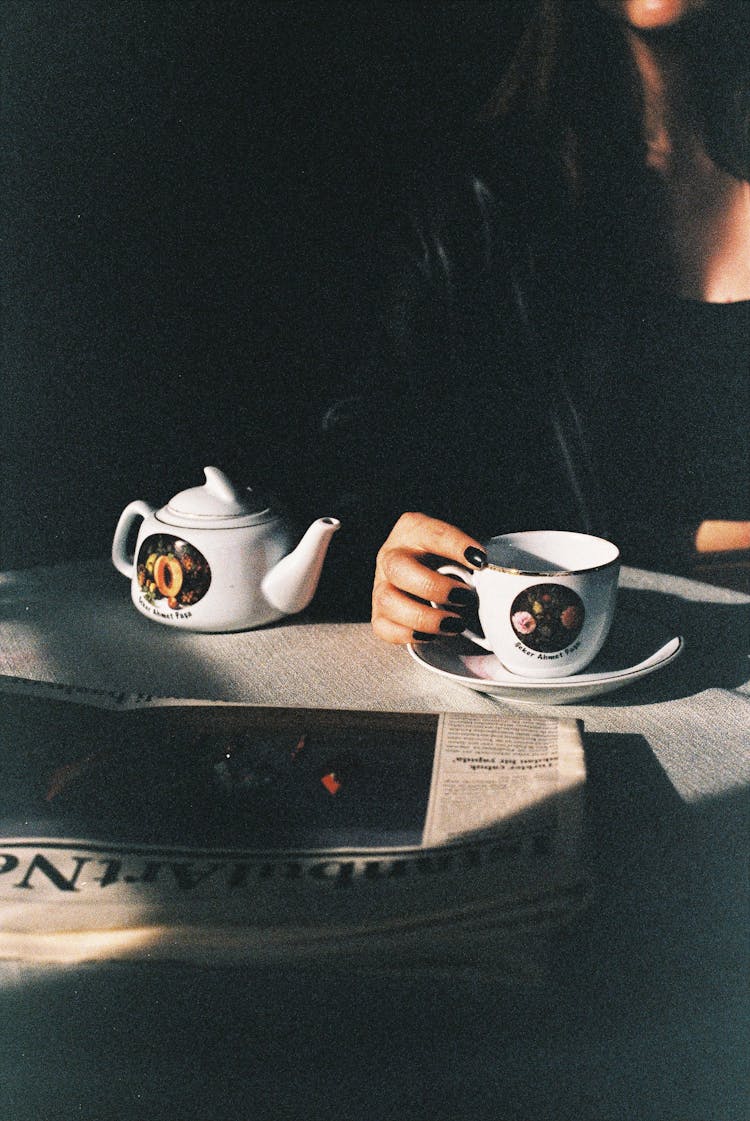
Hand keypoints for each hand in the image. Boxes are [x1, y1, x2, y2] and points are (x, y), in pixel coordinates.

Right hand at [371, 512, 486, 643]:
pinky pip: (383, 627)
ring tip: (454, 624)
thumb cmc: (446, 558)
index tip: (480, 560)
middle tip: (464, 597)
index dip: (456, 546)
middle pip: (398, 568)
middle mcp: (391, 555)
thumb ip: (473, 559)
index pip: (432, 534)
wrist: (426, 572)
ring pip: (388, 600)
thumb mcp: (459, 548)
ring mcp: (380, 585)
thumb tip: (495, 579)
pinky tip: (432, 635)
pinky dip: (409, 634)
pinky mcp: (378, 612)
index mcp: (412, 529)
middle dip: (434, 587)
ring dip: (424, 617)